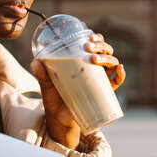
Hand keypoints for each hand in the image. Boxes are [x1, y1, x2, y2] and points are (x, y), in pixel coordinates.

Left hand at [30, 33, 125, 149]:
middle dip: (100, 46)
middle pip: (104, 50)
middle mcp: (93, 68)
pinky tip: (119, 69)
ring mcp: (100, 79)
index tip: (90, 36)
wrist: (59, 120)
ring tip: (96, 59)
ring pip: (111, 62)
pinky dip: (120, 75)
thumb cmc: (54, 98)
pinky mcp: (104, 93)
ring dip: (107, 57)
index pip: (93, 45)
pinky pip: (116, 82)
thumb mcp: (46, 84)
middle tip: (89, 47)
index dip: (96, 38)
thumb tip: (35, 62)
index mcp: (81, 61)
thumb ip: (41, 74)